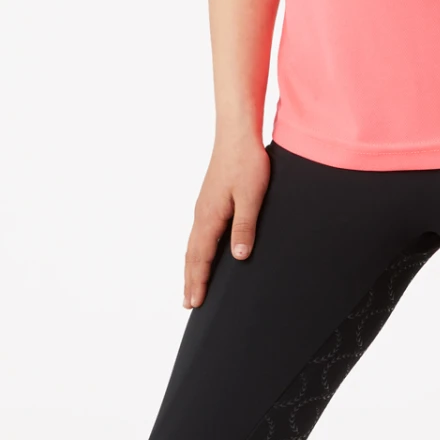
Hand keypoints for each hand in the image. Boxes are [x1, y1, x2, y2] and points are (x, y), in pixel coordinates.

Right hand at [183, 134, 271, 308]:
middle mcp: (202, 215)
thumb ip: (244, 226)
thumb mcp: (251, 197)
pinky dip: (196, 252)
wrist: (236, 135)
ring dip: (191, 268)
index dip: (199, 281)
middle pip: (192, 255)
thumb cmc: (246, 164)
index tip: (195, 302)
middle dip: (190, 280)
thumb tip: (240, 255)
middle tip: (188, 304)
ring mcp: (203, 208)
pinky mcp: (209, 202)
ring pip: (193, 245)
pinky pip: (198, 234)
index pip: (202, 257)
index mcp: (210, 217)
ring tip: (191, 286)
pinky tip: (201, 254)